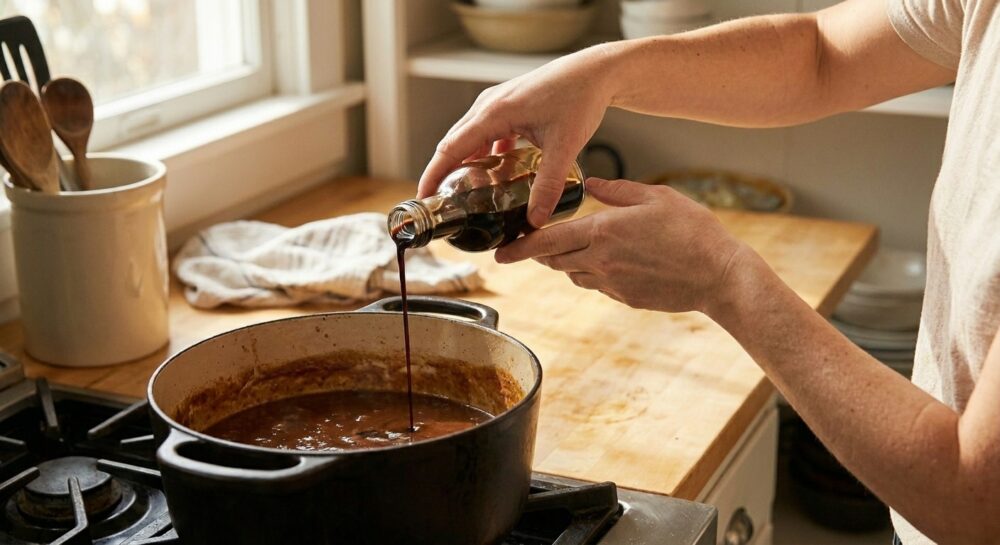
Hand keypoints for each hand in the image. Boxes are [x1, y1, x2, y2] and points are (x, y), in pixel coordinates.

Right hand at [418, 46, 617, 227]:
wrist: (595, 72)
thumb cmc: (580, 98)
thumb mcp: (565, 146)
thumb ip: (549, 185)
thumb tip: (535, 220)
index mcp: (494, 112)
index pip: (451, 148)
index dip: (433, 175)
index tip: (424, 199)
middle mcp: (488, 105)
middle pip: (453, 144)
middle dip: (442, 174)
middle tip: (439, 204)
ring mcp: (496, 104)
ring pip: (468, 139)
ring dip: (462, 164)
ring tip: (461, 194)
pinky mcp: (508, 106)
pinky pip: (484, 134)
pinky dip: (482, 155)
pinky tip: (493, 175)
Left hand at [494, 178, 748, 312]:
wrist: (720, 276)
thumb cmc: (693, 231)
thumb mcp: (655, 197)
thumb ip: (616, 191)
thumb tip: (591, 184)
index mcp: (603, 233)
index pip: (548, 242)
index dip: (519, 248)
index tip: (500, 254)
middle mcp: (601, 262)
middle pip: (554, 261)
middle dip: (538, 254)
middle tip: (528, 246)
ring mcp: (612, 284)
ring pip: (573, 275)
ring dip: (565, 263)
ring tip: (570, 249)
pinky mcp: (626, 298)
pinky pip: (597, 285)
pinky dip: (591, 274)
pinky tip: (606, 262)